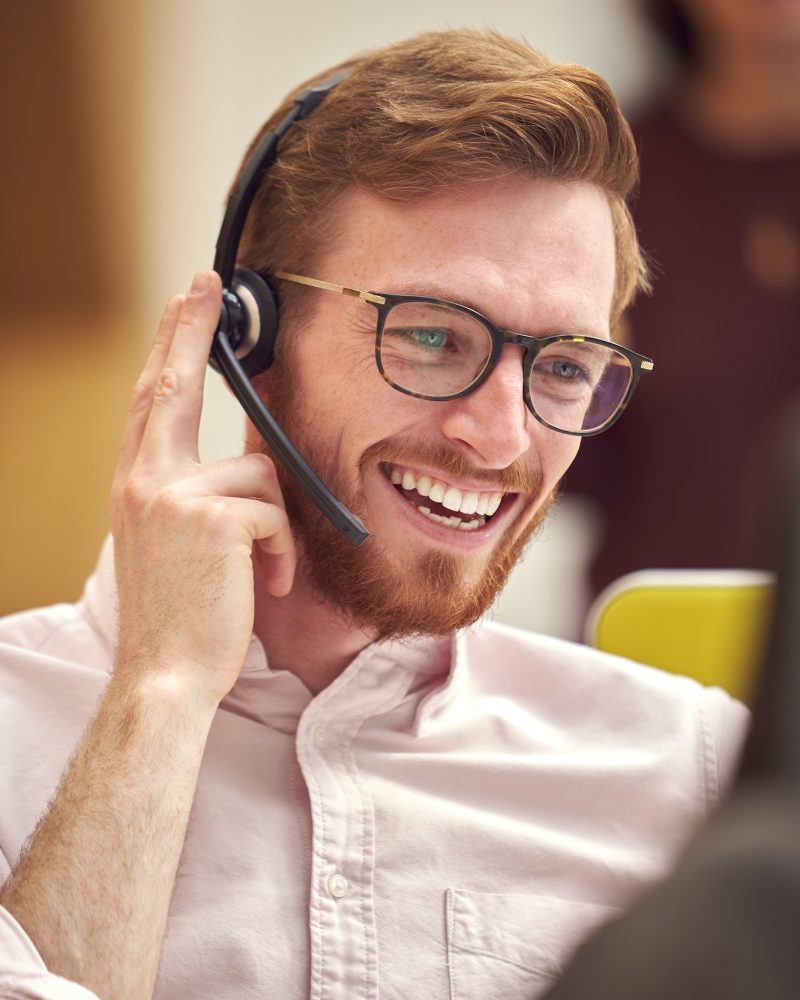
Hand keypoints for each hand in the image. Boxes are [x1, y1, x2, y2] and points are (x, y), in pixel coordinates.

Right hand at [109, 270, 295, 705]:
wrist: (165, 675)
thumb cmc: (180, 614)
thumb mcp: (174, 543)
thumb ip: (195, 494)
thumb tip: (246, 461)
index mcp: (135, 484)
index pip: (151, 401)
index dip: (168, 347)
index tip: (183, 304)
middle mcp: (145, 480)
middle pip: (175, 386)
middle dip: (192, 330)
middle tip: (206, 283)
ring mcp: (174, 496)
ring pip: (260, 475)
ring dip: (277, 527)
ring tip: (264, 571)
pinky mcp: (214, 519)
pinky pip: (276, 512)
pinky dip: (283, 552)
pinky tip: (268, 584)